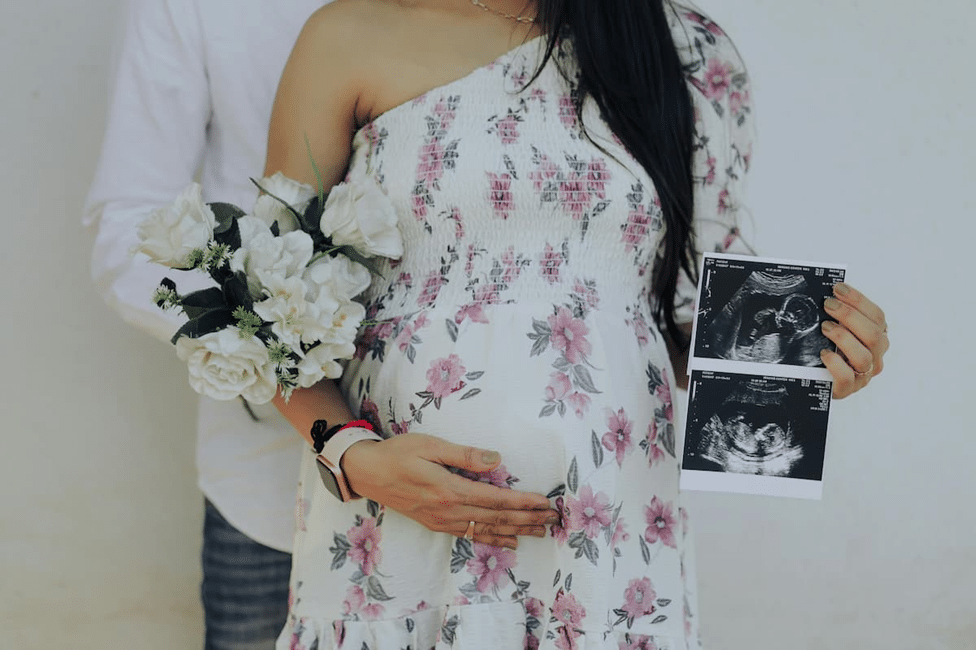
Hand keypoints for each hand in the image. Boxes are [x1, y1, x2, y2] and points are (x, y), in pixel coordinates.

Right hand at [341, 432, 559, 548]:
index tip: (546, 503)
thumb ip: (465, 455)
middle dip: (527, 519)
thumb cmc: (398, 453)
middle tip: (553, 520)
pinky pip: (471, 535)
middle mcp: (448, 511)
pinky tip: (509, 542)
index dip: (524, 503)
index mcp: (449, 490)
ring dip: (516, 531)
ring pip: (486, 530)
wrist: (367, 473)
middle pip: (497, 518)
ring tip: (540, 532)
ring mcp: (442, 521)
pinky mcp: (436, 524)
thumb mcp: (430, 446)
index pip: (496, 500)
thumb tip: (497, 460)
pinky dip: (493, 539)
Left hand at [820, 282, 888, 398]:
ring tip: (825, 327)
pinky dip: (836, 364)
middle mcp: (875, 356)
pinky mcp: (847, 389)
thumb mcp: (835, 329)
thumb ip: (837, 314)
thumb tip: (827, 293)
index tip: (838, 288)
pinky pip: (847, 378)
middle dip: (850, 316)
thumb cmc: (829, 350)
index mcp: (876, 338)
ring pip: (863, 356)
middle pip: (874, 335)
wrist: (816, 380)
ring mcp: (863, 375)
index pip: (877, 316)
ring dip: (844, 337)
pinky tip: (824, 353)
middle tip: (828, 305)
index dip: (858, 300)